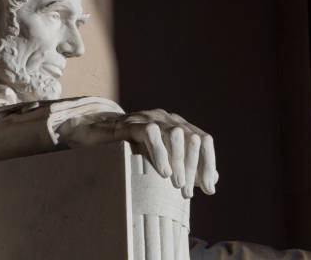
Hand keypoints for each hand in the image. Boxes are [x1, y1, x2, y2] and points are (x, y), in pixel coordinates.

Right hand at [57, 108, 217, 197]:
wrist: (96, 140)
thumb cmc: (131, 152)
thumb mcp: (162, 161)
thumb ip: (187, 167)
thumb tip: (213, 179)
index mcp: (178, 125)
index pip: (204, 140)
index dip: (208, 164)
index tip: (209, 189)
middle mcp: (167, 118)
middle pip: (193, 138)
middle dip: (194, 168)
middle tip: (187, 193)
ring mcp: (150, 118)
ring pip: (176, 134)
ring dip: (180, 162)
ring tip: (177, 185)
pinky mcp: (132, 123)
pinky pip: (151, 134)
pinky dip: (160, 154)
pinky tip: (163, 172)